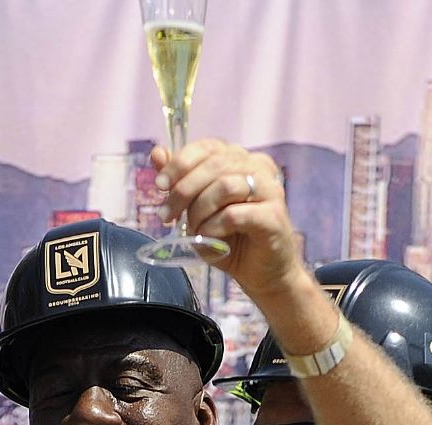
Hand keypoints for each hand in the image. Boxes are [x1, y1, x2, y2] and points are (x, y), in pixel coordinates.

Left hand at [151, 139, 304, 301]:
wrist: (260, 270)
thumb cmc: (228, 237)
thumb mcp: (196, 208)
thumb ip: (180, 180)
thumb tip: (158, 153)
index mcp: (240, 159)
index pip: (208, 147)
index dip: (180, 163)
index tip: (159, 185)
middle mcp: (259, 168)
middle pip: (213, 165)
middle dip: (182, 191)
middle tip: (166, 215)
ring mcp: (270, 190)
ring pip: (225, 186)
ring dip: (199, 211)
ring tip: (193, 229)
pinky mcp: (273, 216)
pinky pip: (234, 214)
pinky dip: (213, 227)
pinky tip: (208, 237)